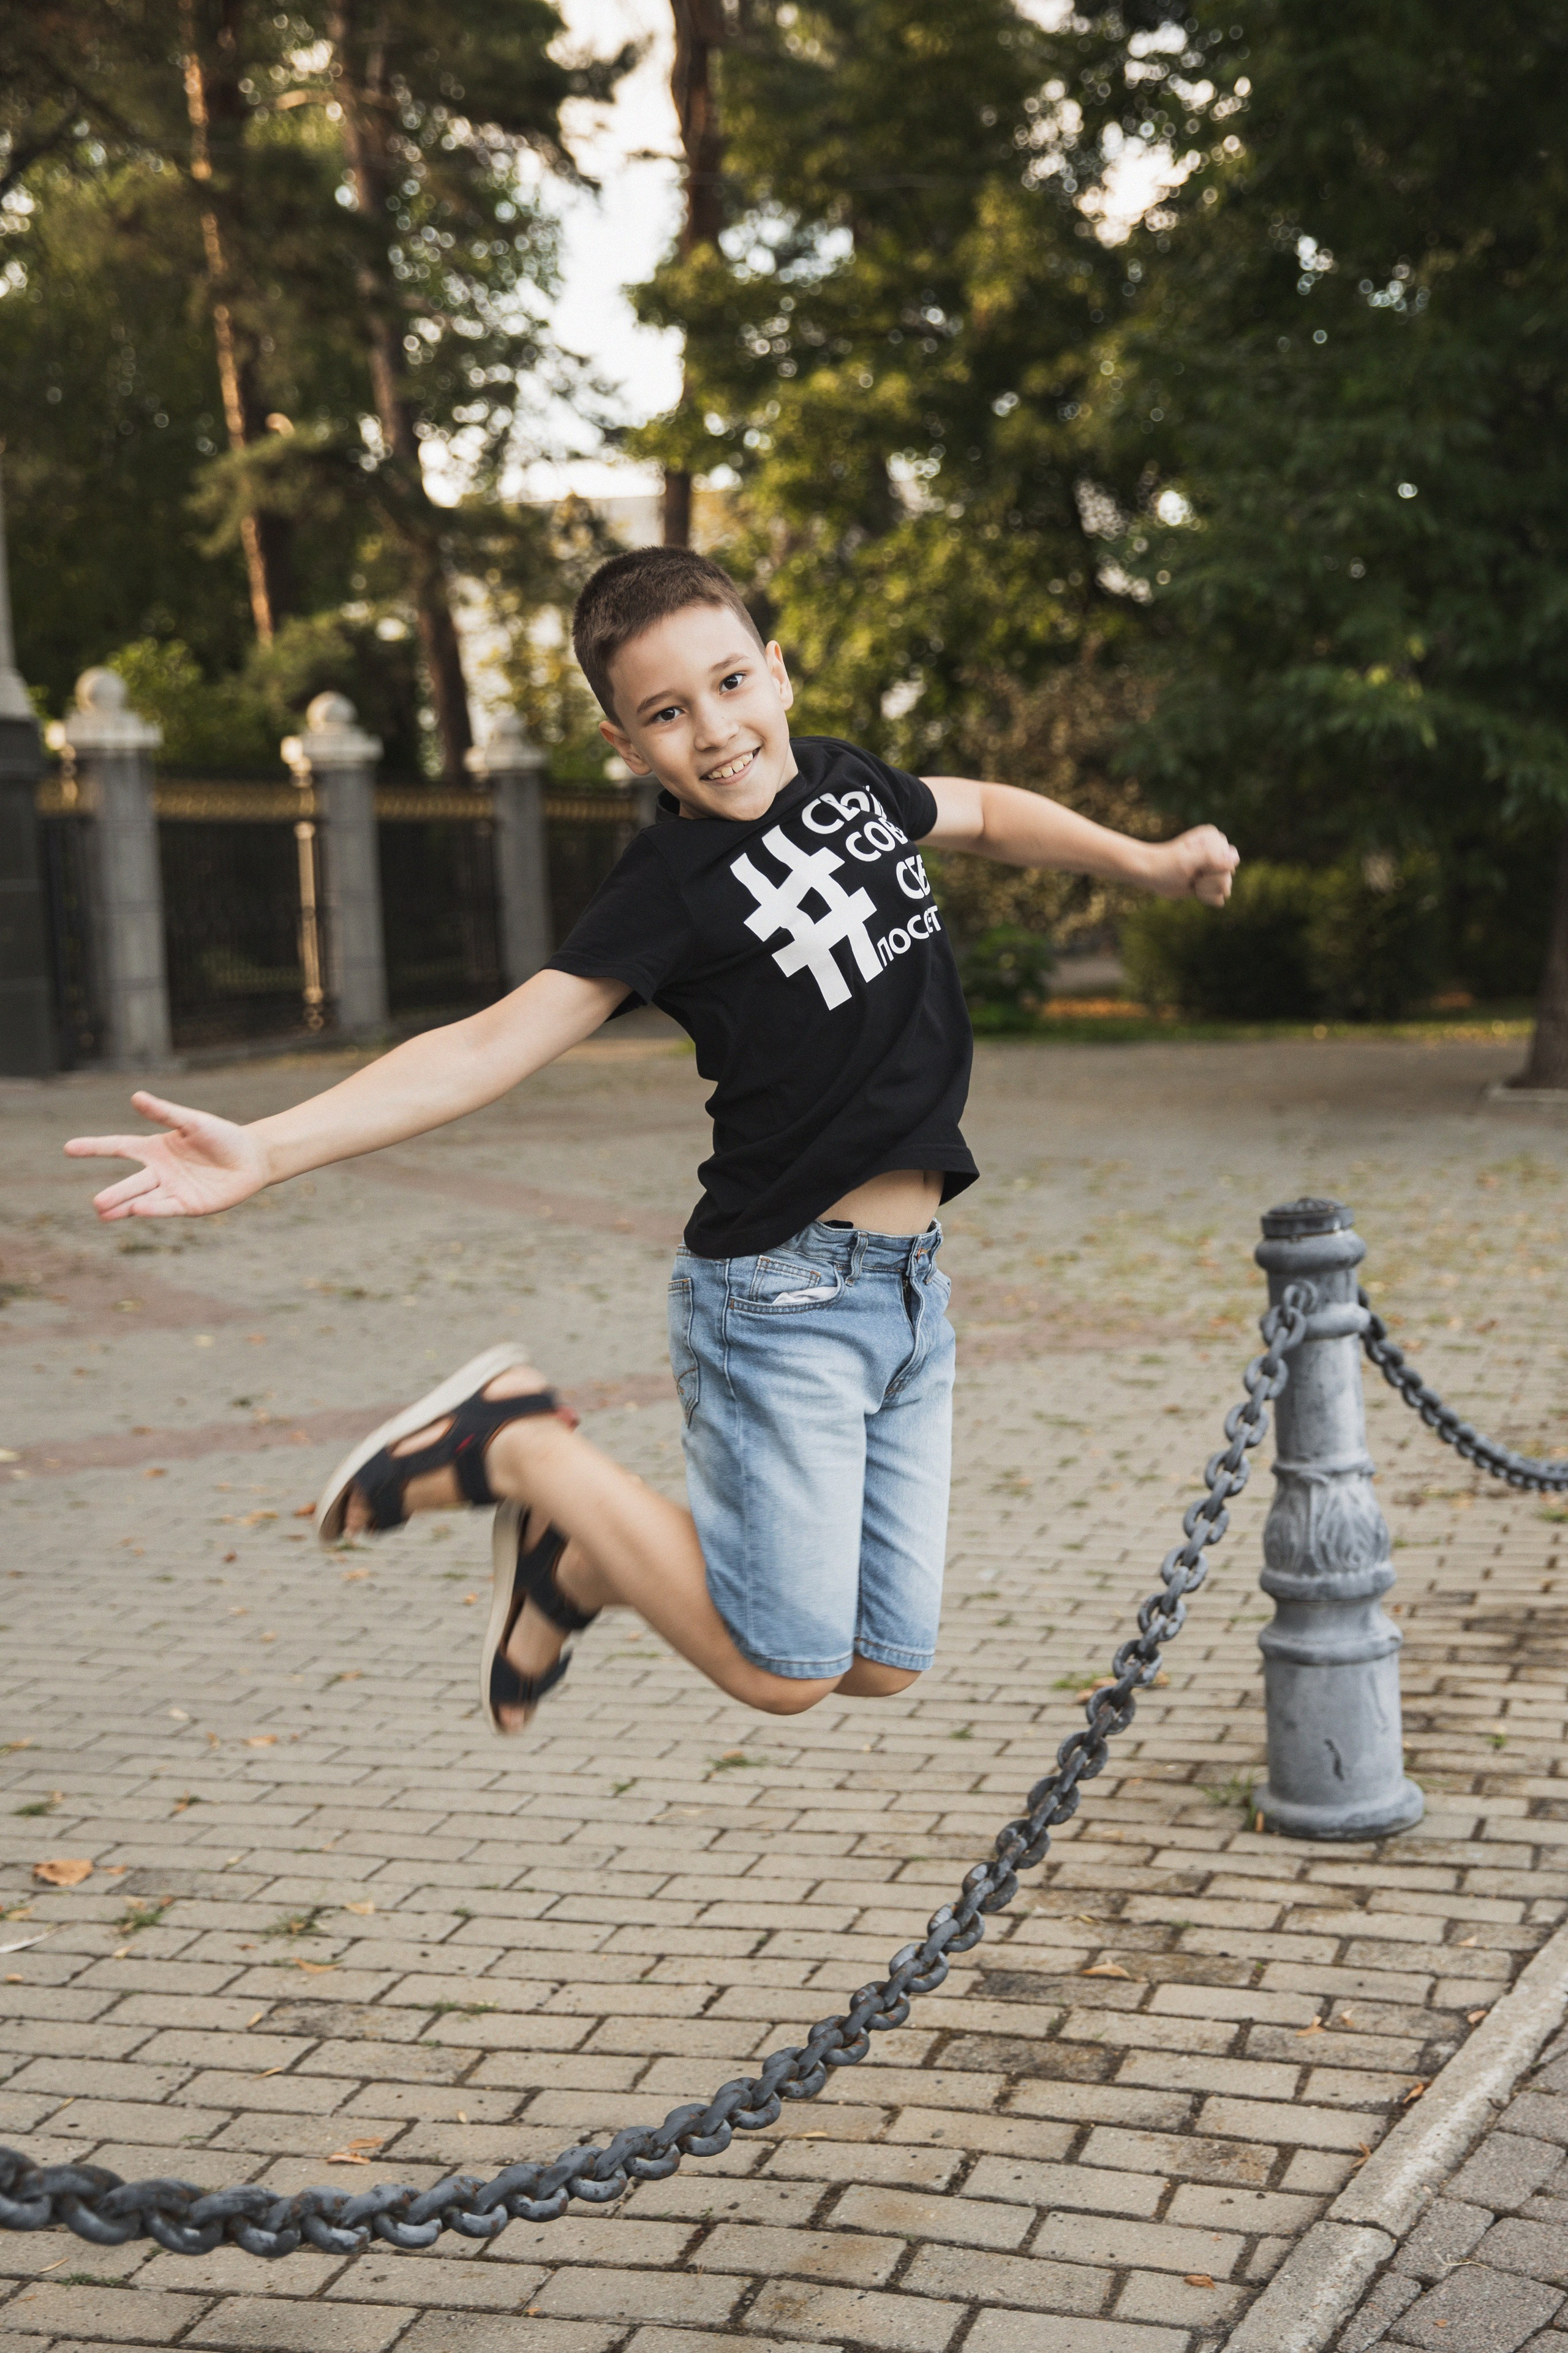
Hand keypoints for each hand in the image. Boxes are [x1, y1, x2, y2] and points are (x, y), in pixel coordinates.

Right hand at [64, 1091, 270, 1220]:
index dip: (94, 1148)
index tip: (68, 1148)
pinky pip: (168, 1207)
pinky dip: (154, 1208)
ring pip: (143, 1199)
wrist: (252, 1157)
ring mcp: (173, 1190)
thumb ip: (165, 1112)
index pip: (119, 1147)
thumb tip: (135, 1096)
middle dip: (114, 1194)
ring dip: (125, 1206)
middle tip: (96, 1204)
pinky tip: (138, 1209)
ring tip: (104, 1213)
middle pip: (131, 1183)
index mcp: (155, 1148)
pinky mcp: (189, 1205)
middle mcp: (159, 1172)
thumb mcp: (192, 1121)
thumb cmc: (222, 1136)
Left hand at [1147, 825, 1239, 906]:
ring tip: (1191, 882)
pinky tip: (1193, 889)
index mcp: (1216, 840)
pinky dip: (1206, 897)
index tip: (1196, 868)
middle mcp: (1218, 851)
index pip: (1230, 863)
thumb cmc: (1166, 865)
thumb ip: (1211, 858)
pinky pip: (1219, 897)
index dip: (1213, 872)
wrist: (1150, 874)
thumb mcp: (1187, 861)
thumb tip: (1234, 859)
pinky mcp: (1210, 881)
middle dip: (1208, 882)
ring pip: (1225, 889)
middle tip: (1191, 876)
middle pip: (1228, 877)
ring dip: (1205, 890)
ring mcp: (1215, 867)